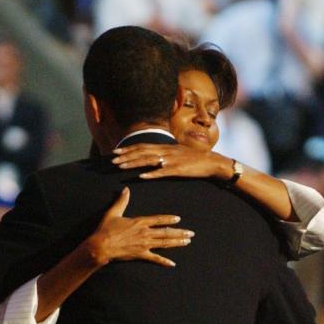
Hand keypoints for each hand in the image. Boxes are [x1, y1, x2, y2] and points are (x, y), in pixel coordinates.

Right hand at [87, 188, 192, 267]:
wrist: (101, 246)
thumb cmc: (106, 230)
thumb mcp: (113, 213)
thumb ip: (121, 201)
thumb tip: (126, 189)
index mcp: (139, 222)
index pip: (158, 219)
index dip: (169, 219)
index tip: (178, 219)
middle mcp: (145, 233)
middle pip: (166, 232)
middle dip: (180, 232)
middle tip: (191, 234)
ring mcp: (144, 244)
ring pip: (164, 243)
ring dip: (177, 243)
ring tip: (187, 242)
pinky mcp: (141, 254)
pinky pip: (155, 258)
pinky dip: (164, 261)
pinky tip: (172, 264)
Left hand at [112, 144, 228, 180]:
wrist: (211, 162)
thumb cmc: (195, 159)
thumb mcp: (178, 152)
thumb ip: (165, 153)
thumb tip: (154, 156)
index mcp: (165, 147)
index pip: (142, 146)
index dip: (128, 149)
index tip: (116, 152)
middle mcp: (165, 151)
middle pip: (141, 152)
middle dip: (126, 156)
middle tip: (113, 160)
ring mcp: (171, 160)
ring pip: (148, 161)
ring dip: (133, 164)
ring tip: (121, 167)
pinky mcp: (178, 170)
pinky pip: (162, 172)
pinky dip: (151, 174)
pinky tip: (141, 177)